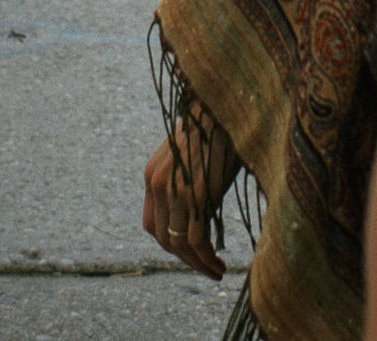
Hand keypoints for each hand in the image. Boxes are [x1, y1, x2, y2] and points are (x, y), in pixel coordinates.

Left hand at [140, 135, 238, 279]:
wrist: (224, 103)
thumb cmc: (216, 128)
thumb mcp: (192, 156)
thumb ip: (187, 180)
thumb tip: (200, 208)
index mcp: (152, 175)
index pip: (153, 224)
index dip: (171, 245)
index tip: (192, 254)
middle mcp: (157, 184)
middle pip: (163, 238)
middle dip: (184, 260)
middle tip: (207, 269)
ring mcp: (175, 190)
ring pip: (179, 244)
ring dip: (197, 265)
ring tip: (217, 272)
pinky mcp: (195, 194)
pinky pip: (196, 241)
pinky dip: (206, 259)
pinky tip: (220, 264)